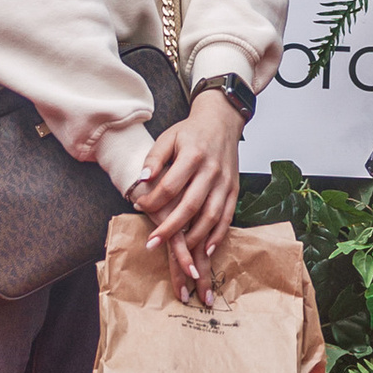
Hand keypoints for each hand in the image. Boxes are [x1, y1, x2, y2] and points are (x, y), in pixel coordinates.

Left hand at [132, 87, 243, 299]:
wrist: (222, 120)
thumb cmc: (191, 131)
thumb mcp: (168, 137)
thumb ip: (154, 158)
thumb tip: (142, 179)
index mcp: (193, 155)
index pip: (170, 185)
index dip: (153, 200)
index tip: (138, 207)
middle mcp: (211, 170)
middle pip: (190, 205)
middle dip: (170, 228)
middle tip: (152, 243)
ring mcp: (225, 181)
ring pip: (211, 215)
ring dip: (194, 237)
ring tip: (179, 251)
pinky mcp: (234, 189)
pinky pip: (227, 216)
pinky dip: (218, 235)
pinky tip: (206, 248)